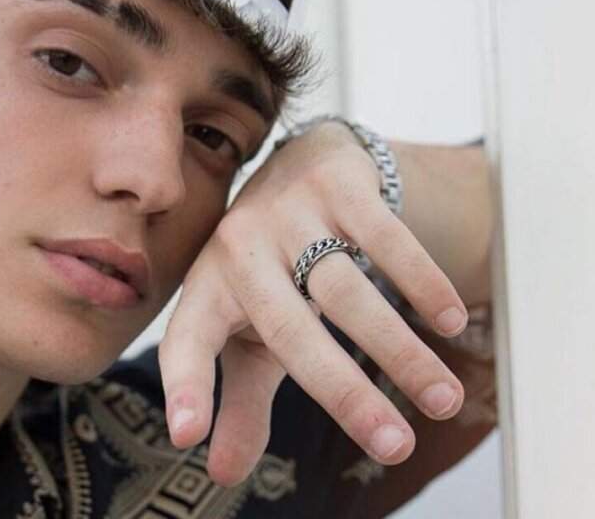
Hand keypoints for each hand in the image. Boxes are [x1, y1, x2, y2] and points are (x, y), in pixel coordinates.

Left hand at [157, 121, 469, 485]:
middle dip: (344, 393)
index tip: (187, 435)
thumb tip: (221, 474)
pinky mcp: (337, 186)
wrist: (299, 162)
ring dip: (400, 350)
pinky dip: (421, 281)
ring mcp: (288, 214)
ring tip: (443, 402)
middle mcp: (239, 249)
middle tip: (395, 449)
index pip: (186, 340)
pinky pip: (385, 237)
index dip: (184, 385)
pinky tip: (449, 322)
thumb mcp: (249, 332)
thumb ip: (238, 402)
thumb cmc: (269, 272)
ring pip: (346, 290)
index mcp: (209, 290)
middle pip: (289, 330)